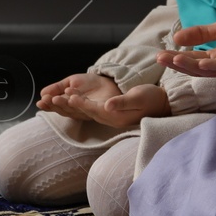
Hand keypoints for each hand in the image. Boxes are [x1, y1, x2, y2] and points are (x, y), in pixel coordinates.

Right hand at [37, 73, 119, 118]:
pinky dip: (80, 103)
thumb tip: (42, 92)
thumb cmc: (90, 84)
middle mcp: (77, 110)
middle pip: (64, 110)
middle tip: (45, 100)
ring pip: (74, 110)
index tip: (40, 102)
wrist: (109, 81)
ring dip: (64, 104)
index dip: (48, 105)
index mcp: (69, 105)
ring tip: (55, 99)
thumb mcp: (71, 82)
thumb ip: (58, 87)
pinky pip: (89, 107)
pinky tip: (72, 97)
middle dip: (54, 105)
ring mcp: (88, 111)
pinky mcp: (99, 109)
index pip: (57, 107)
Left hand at [38, 74, 169, 128]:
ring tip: (56, 98)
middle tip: (53, 98)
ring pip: (86, 112)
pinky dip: (80, 104)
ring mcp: (110, 118)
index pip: (94, 110)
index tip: (69, 96)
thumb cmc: (151, 98)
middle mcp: (111, 119)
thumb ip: (122, 102)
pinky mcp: (111, 113)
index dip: (80, 104)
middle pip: (86, 113)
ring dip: (72, 106)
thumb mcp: (138, 97)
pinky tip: (72, 98)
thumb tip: (106, 106)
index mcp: (116, 117)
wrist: (162, 103)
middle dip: (69, 106)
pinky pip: (91, 110)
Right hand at [156, 16, 215, 78]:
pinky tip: (202, 63)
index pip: (192, 59)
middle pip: (196, 67)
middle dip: (178, 64)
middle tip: (160, 59)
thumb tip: (177, 37)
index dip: (176, 58)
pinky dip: (214, 65)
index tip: (159, 55)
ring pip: (209, 70)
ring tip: (175, 59)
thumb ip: (200, 33)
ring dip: (191, 66)